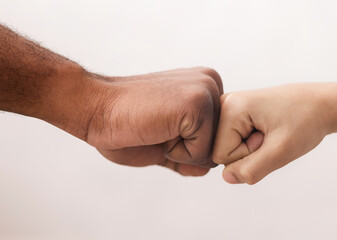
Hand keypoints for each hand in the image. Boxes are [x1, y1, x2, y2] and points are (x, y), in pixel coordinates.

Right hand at [87, 67, 222, 175]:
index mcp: (205, 87)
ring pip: (212, 150)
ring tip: (157, 127)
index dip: (186, 146)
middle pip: (220, 145)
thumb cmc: (124, 124)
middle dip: (186, 150)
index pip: (217, 137)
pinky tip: (157, 128)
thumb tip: (206, 170)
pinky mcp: (198, 104)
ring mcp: (207, 91)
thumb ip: (188, 156)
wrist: (95, 108)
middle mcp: (211, 83)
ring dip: (181, 151)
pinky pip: (201, 152)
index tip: (160, 126)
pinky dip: (175, 152)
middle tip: (157, 127)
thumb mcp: (163, 143)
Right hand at [213, 83, 334, 183]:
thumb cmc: (306, 121)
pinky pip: (235, 141)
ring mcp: (230, 106)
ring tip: (271, 131)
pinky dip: (252, 142)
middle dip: (248, 152)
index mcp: (230, 106)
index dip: (247, 155)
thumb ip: (252, 169)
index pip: (220, 155)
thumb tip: (226, 177)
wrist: (323, 104)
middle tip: (272, 135)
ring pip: (228, 147)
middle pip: (221, 151)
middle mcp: (224, 102)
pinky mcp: (236, 112)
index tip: (269, 138)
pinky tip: (267, 130)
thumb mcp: (281, 151)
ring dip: (251, 148)